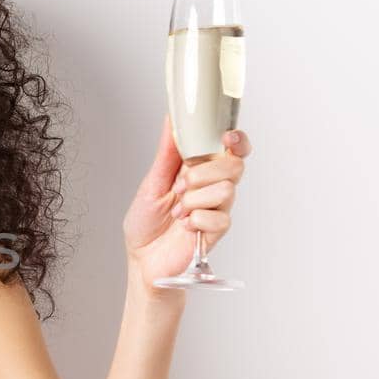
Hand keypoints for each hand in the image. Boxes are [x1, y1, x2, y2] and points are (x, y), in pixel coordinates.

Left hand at [122, 113, 251, 290]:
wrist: (142, 259)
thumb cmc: (146, 223)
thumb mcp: (151, 182)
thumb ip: (167, 153)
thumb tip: (171, 120)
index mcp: (199, 170)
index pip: (231, 149)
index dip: (237, 139)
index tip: (227, 136)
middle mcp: (212, 187)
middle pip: (234, 165)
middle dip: (204, 173)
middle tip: (179, 187)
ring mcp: (217, 209)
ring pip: (226, 190)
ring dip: (195, 199)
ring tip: (178, 210)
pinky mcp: (217, 231)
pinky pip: (220, 218)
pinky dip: (197, 220)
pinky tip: (186, 225)